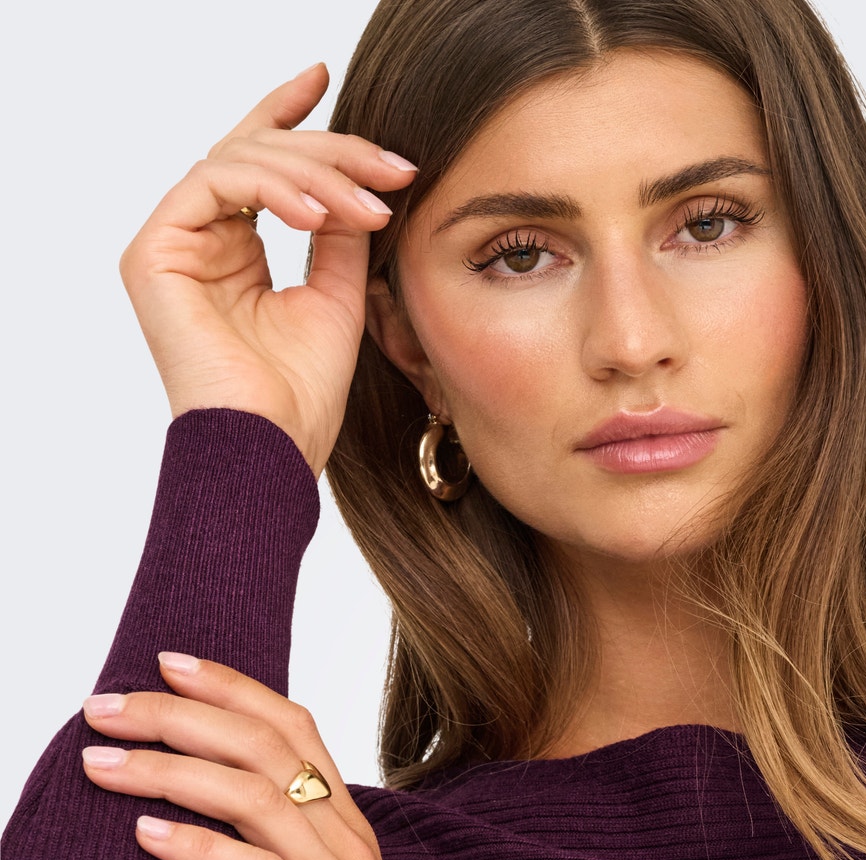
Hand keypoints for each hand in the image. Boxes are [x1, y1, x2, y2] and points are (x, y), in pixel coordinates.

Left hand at [79, 652, 459, 859]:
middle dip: (178, 714)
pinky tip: (146, 837)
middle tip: (102, 706)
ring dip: (170, 770)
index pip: (294, 729)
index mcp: (349, 834)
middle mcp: (351, 847)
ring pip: (255, 796)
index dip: (232, 685)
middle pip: (265, 746)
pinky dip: (199, 848)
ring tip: (99, 764)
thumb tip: (201, 836)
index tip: (163, 662)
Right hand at [119, 63, 418, 475]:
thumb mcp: (337, 298)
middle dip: (331, 150)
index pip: (257, 165)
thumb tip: (359, 184)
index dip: (290, 118)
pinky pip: (215, 183)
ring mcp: (171, 245)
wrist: (271, 453)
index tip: (329, 81)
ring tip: (367, 204)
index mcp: (232, 253)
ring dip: (314, 171)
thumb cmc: (301, 400)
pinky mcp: (153, 252)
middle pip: (257, 155)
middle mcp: (196, 242)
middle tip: (392, 166)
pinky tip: (319, 213)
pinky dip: (274, 188)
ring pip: (240, 160)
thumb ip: (339, 236)